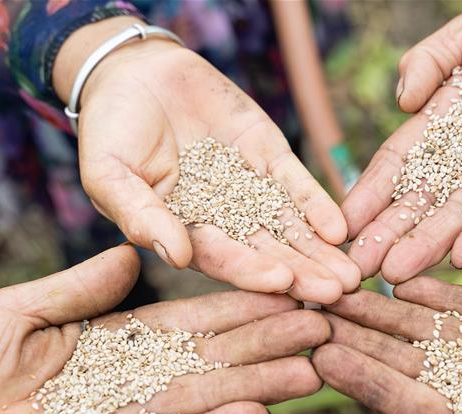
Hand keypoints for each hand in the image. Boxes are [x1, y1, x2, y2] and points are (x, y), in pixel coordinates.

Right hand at [55, 17, 359, 302]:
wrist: (135, 72)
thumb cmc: (110, 130)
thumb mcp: (110, 176)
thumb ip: (141, 215)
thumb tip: (176, 256)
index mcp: (183, 233)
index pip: (222, 259)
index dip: (250, 271)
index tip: (281, 283)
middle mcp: (222, 220)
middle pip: (266, 253)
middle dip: (302, 274)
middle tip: (337, 293)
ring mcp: (249, 190)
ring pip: (289, 226)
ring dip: (319, 251)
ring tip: (351, 275)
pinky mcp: (269, 156)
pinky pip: (297, 185)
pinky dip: (318, 206)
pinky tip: (340, 229)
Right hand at [342, 2, 461, 281]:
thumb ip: (428, 60)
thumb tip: (403, 103)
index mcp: (443, 126)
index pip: (398, 166)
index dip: (370, 194)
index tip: (342, 226)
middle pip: (423, 202)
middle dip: (390, 235)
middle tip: (358, 269)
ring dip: (430, 243)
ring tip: (398, 273)